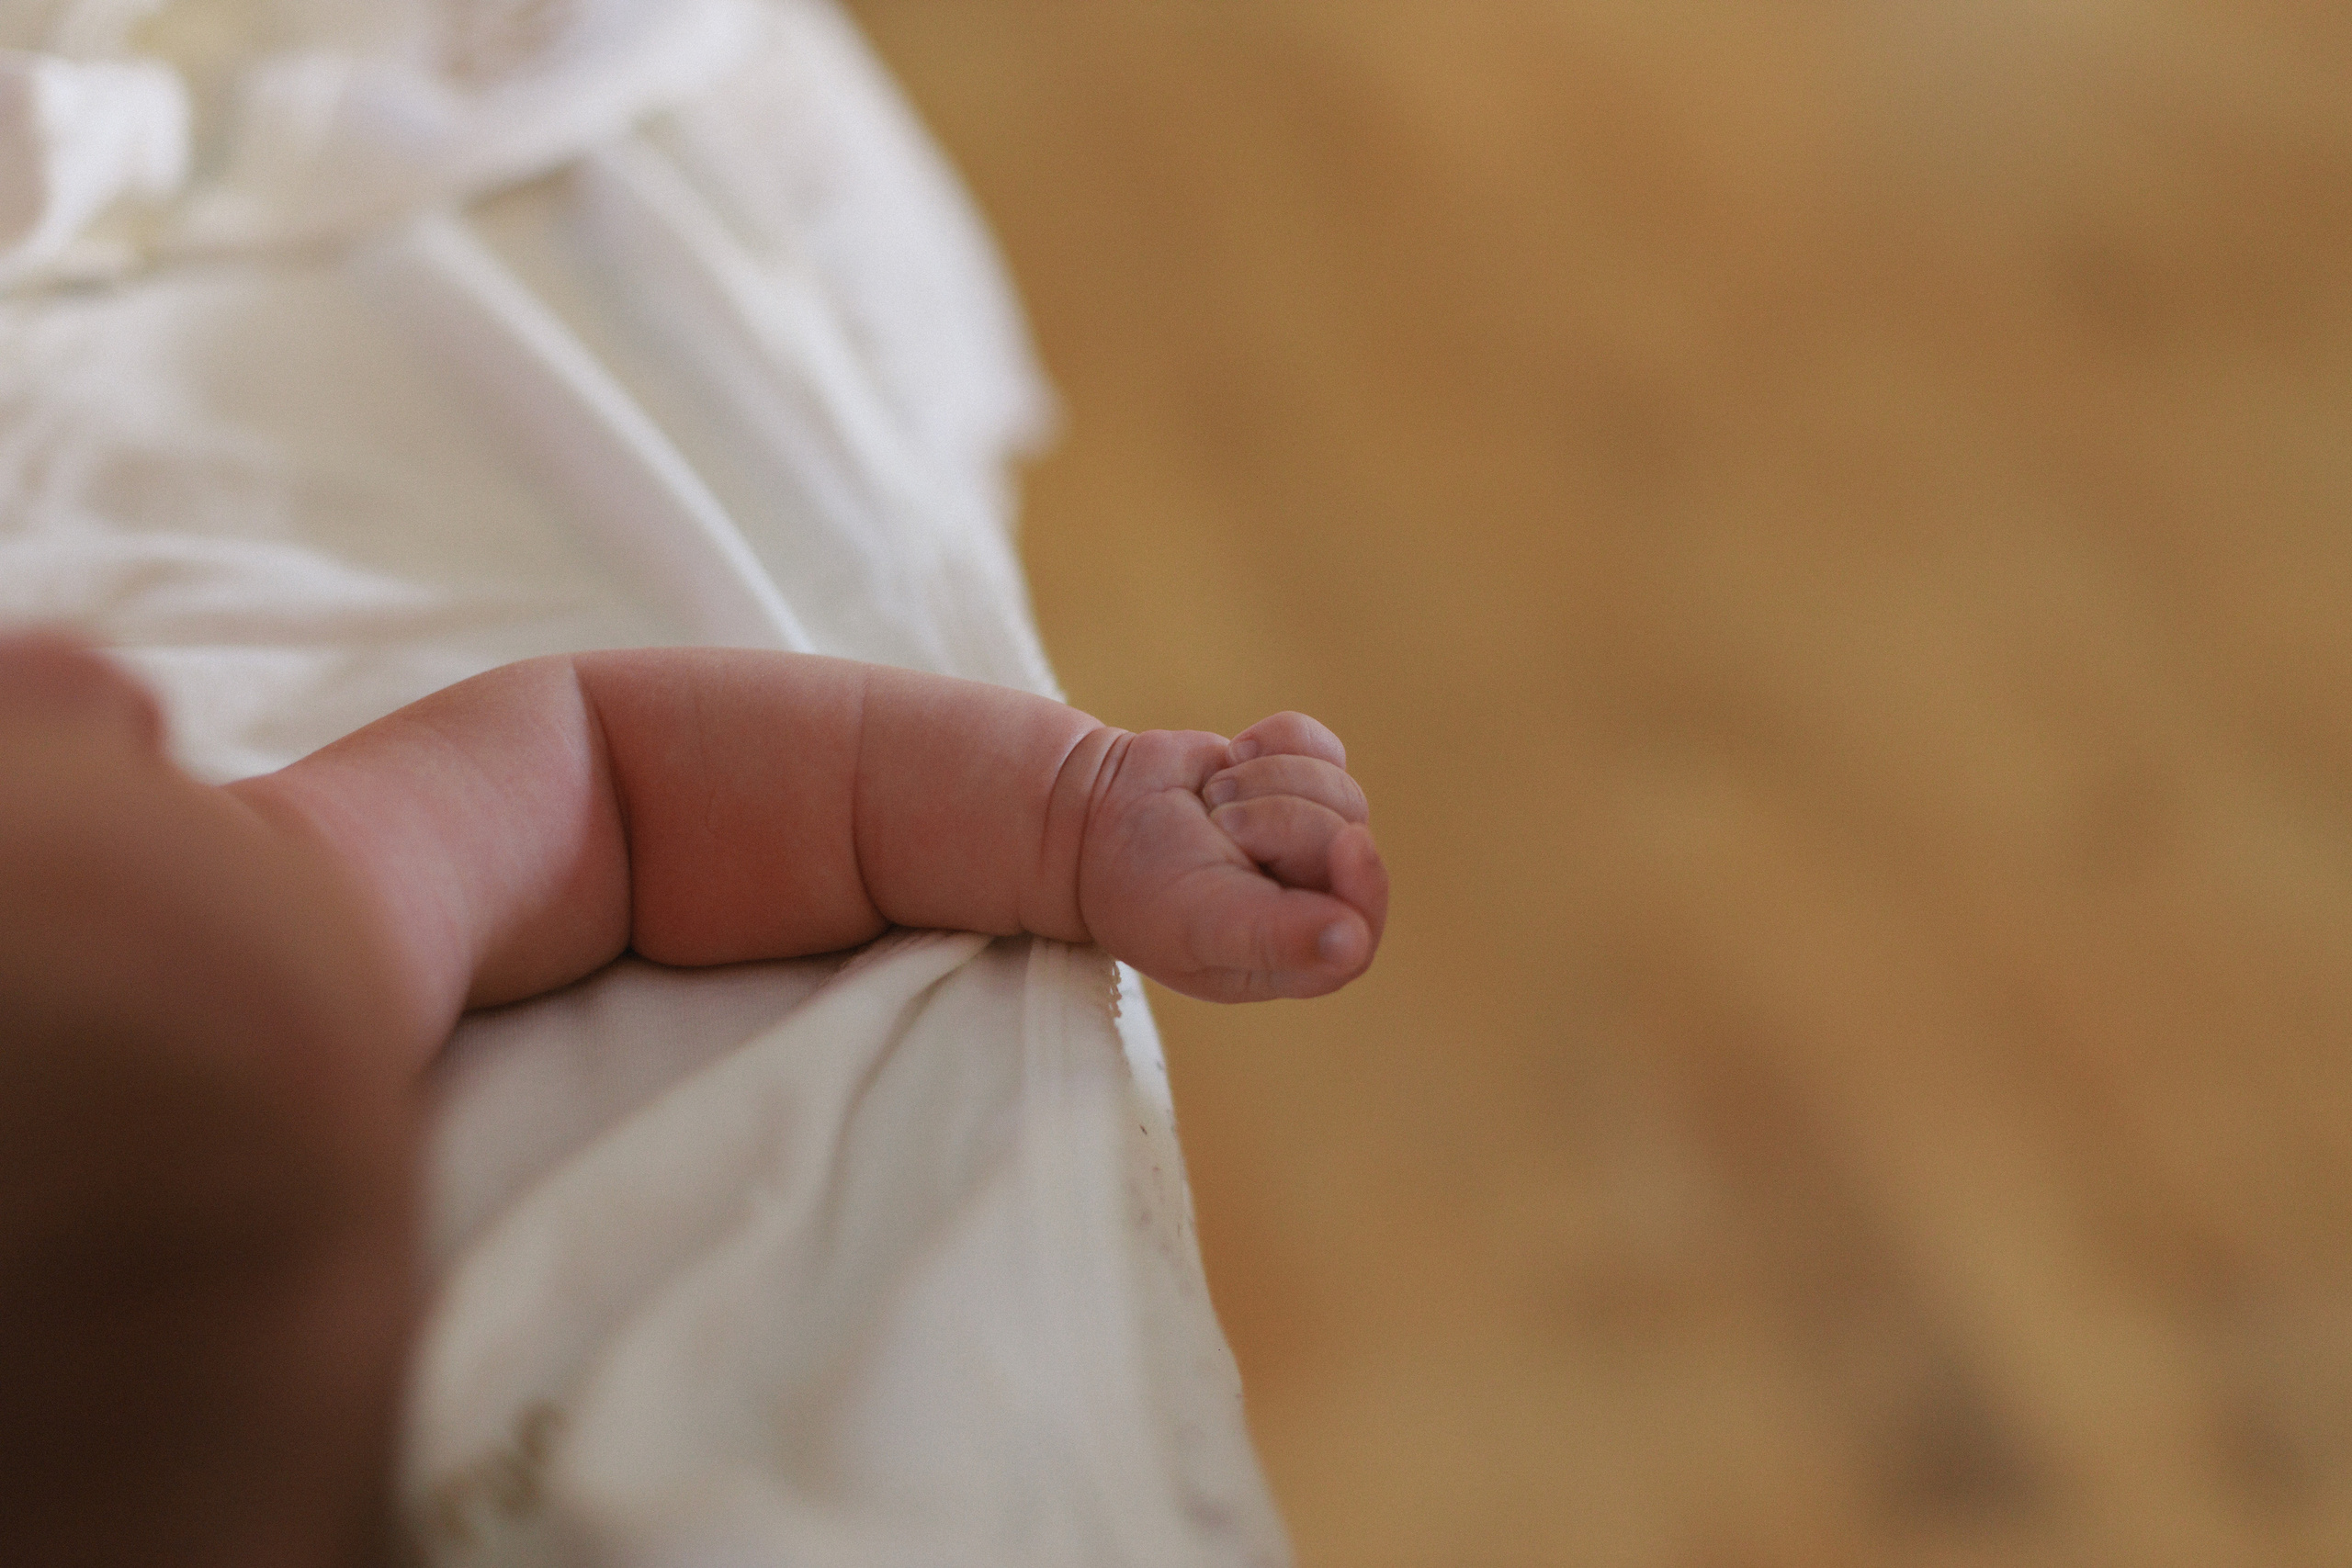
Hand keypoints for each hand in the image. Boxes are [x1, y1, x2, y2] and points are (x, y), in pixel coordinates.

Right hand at [1077, 712, 1386, 1002]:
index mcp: (1292, 956)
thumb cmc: (1138, 888)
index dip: (1363, 883)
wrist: (1090, 817)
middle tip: (1215, 833)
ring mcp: (1309, 839)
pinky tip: (1231, 761)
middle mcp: (1312, 900)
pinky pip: (1322, 746)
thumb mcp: (1200, 924)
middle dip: (1274, 819)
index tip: (1346, 842)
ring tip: (1212, 804)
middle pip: (1347, 838)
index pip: (1361, 928)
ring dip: (1265, 780)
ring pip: (1340, 789)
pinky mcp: (1297, 782)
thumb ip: (1277, 938)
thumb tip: (1353, 941)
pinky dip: (1274, 741)